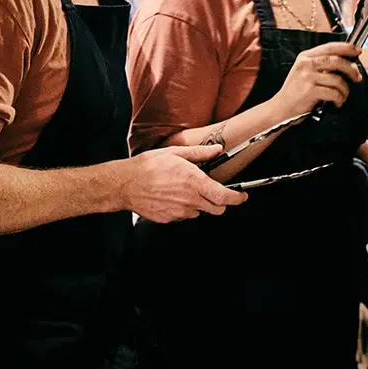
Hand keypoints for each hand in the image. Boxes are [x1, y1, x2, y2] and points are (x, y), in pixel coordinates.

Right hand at [121, 145, 246, 222]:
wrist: (125, 184)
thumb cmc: (148, 166)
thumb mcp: (176, 153)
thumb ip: (200, 153)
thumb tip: (217, 150)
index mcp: (194, 182)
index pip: (224, 197)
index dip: (237, 198)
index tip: (242, 196)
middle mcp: (189, 199)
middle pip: (217, 209)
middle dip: (219, 202)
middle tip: (212, 191)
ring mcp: (179, 212)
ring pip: (199, 212)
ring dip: (198, 204)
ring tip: (183, 190)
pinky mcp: (169, 219)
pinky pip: (183, 215)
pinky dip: (183, 208)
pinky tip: (172, 196)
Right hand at [270, 42, 362, 119]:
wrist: (281, 108)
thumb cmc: (296, 91)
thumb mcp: (304, 71)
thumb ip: (321, 64)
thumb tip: (346, 62)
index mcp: (305, 56)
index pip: (330, 47)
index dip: (347, 48)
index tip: (357, 51)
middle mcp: (305, 64)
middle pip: (337, 61)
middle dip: (351, 69)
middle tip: (357, 77)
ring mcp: (307, 77)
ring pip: (337, 79)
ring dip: (345, 90)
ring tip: (342, 96)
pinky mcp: (310, 91)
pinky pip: (334, 93)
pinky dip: (339, 99)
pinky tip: (337, 102)